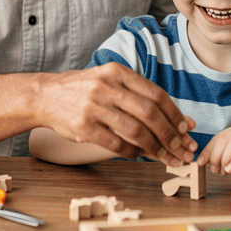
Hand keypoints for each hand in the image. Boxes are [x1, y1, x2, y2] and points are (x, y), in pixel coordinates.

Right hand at [35, 63, 196, 165]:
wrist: (44, 96)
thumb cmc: (84, 90)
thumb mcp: (110, 81)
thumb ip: (139, 96)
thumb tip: (179, 120)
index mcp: (117, 72)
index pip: (156, 94)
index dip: (175, 114)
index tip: (186, 129)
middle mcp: (107, 86)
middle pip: (149, 113)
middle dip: (170, 135)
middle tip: (182, 149)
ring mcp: (94, 107)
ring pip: (135, 130)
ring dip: (156, 148)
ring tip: (167, 158)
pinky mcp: (83, 127)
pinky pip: (115, 144)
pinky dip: (132, 152)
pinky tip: (139, 155)